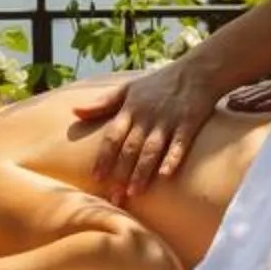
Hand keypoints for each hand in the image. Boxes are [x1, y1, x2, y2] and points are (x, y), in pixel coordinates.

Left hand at [71, 54, 228, 200]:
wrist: (196, 71)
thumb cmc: (158, 83)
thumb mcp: (128, 89)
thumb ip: (102, 103)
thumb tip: (74, 112)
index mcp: (130, 109)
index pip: (113, 136)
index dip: (104, 158)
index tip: (96, 178)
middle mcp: (147, 116)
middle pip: (130, 148)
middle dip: (121, 173)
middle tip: (114, 197)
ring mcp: (168, 120)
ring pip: (151, 149)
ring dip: (142, 172)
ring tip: (133, 193)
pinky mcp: (188, 123)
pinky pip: (179, 144)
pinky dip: (172, 159)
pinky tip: (165, 176)